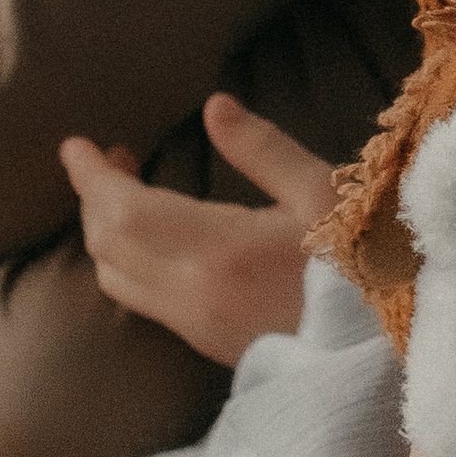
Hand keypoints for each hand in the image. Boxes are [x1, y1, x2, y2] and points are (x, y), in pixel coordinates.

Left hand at [60, 91, 339, 364]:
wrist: (378, 348)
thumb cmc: (363, 262)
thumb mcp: (322, 191)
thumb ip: (263, 149)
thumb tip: (213, 107)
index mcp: (220, 252)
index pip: (123, 212)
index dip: (92, 177)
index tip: (77, 145)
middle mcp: (192, 295)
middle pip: (107, 246)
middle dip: (95, 198)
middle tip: (111, 158)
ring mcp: (194, 326)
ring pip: (115, 279)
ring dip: (106, 232)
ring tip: (129, 190)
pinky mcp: (203, 343)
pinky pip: (139, 298)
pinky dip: (125, 259)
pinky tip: (154, 234)